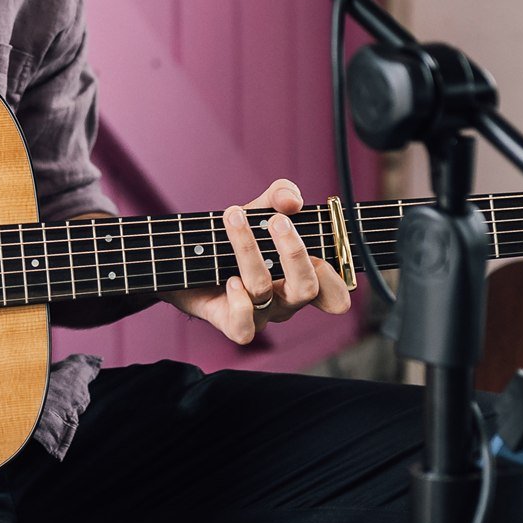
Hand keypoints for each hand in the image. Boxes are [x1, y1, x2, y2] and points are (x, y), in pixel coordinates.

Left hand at [161, 178, 350, 344]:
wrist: (186, 260)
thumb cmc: (235, 237)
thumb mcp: (260, 208)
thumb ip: (281, 195)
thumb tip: (291, 201)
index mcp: (301, 278)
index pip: (335, 294)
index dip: (336, 278)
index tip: (318, 245)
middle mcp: (285, 300)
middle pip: (307, 288)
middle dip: (294, 251)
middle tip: (276, 221)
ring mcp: (259, 313)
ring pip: (264, 290)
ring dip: (248, 249)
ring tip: (233, 217)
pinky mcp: (229, 321)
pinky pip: (244, 327)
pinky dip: (238, 301)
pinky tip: (228, 278)